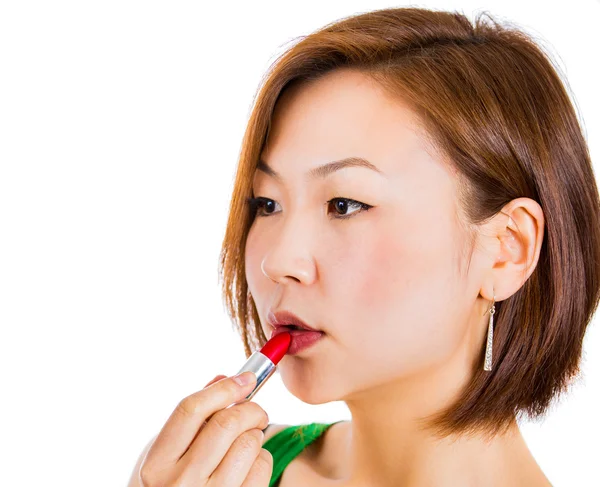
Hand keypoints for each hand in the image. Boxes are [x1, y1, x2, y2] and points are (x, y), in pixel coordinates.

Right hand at [138, 372, 272, 485]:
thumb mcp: (166, 455)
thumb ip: (191, 417)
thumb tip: (223, 378)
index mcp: (156, 464)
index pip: (190, 409)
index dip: (223, 388)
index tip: (246, 378)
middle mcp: (180, 484)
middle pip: (226, 424)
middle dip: (250, 408)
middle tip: (255, 410)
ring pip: (250, 443)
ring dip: (256, 434)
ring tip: (247, 441)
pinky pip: (263, 467)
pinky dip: (262, 457)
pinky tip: (249, 464)